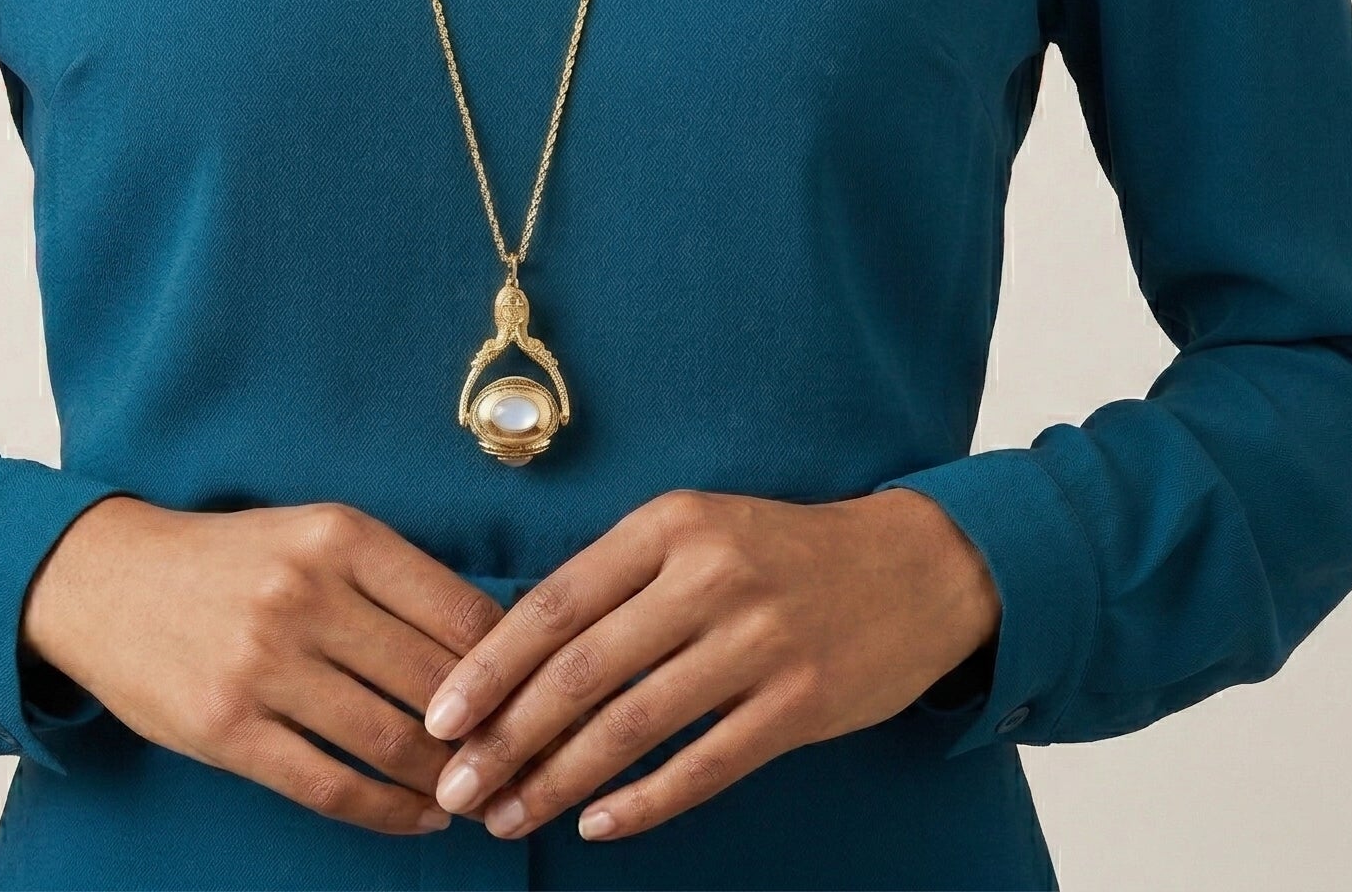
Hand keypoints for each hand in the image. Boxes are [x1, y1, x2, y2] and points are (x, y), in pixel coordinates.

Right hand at [18, 495, 504, 835]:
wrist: (106, 580)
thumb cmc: (232, 559)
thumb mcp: (315, 533)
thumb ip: (394, 578)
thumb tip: (493, 642)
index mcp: (340, 536)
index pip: (461, 609)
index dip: (514, 664)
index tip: (539, 696)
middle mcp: (306, 593)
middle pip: (435, 680)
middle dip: (492, 732)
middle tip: (526, 761)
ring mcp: (264, 664)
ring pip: (390, 739)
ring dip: (447, 780)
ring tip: (477, 795)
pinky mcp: (228, 728)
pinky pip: (330, 784)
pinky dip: (388, 811)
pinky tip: (419, 816)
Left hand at [420, 486, 1000, 841]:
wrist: (911, 566)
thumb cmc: (778, 552)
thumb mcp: (696, 530)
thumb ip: (617, 579)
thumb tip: (515, 653)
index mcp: (668, 525)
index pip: (555, 604)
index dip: (489, 667)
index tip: (439, 717)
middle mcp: (706, 577)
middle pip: (580, 671)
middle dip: (506, 738)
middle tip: (454, 788)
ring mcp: (756, 641)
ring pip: (630, 725)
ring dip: (558, 781)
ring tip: (508, 818)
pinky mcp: (798, 702)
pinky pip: (703, 764)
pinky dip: (643, 802)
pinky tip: (597, 825)